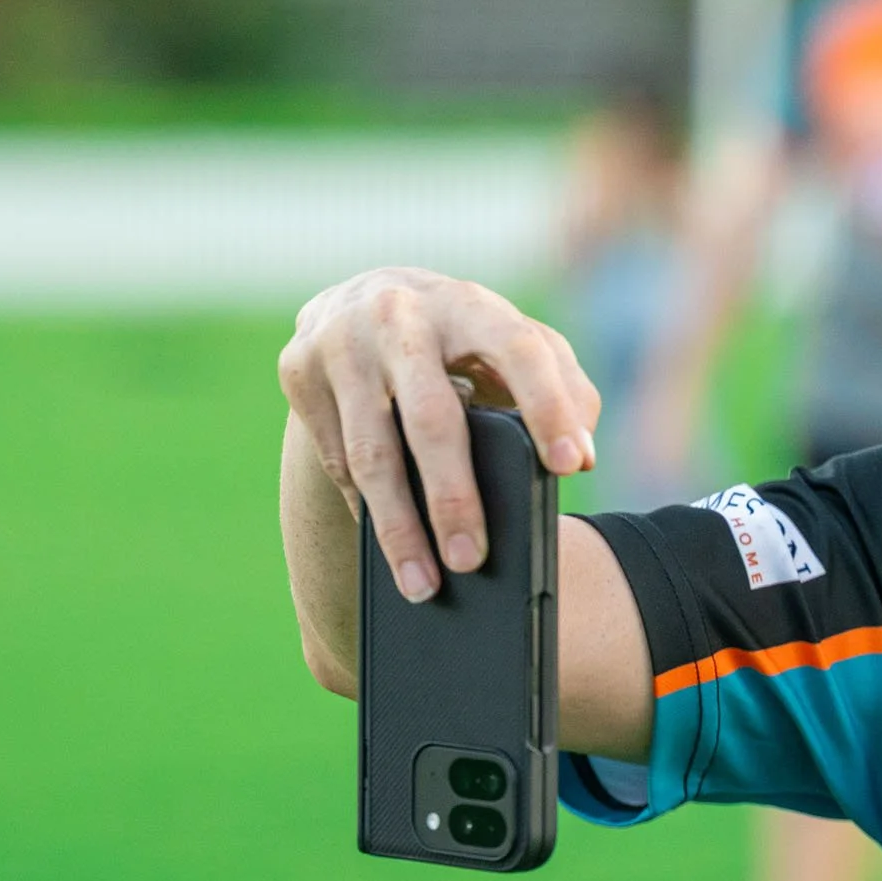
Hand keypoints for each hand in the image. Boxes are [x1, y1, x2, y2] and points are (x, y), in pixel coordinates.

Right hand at [279, 268, 598, 602]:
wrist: (364, 297)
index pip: (520, 352)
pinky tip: (390, 546)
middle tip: (473, 560)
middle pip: (433, 418)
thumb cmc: (463, 337)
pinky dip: (364, 508)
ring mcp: (342, 342)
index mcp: (470, 305)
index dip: (549, 408)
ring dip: (398, 526)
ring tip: (423, 583)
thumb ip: (565, 388)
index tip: (572, 467)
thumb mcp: (515, 342)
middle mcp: (402, 316)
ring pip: (371, 451)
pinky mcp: (297, 369)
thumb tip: (584, 460)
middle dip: (454, 497)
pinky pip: (335, 458)